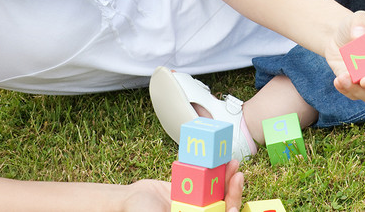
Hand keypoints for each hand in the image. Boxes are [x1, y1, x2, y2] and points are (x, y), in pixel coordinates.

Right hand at [122, 160, 243, 211]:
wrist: (127, 201)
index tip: (233, 208)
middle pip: (223, 205)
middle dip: (233, 192)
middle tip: (237, 175)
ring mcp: (196, 203)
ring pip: (217, 191)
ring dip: (226, 177)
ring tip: (231, 162)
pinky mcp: (191, 189)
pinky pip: (204, 179)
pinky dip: (211, 169)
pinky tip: (215, 158)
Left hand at [325, 11, 364, 103]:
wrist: (337, 36)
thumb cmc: (356, 26)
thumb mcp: (360, 17)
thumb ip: (361, 21)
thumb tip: (359, 35)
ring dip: (359, 91)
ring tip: (344, 77)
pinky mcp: (357, 89)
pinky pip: (355, 96)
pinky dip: (346, 90)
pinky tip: (338, 80)